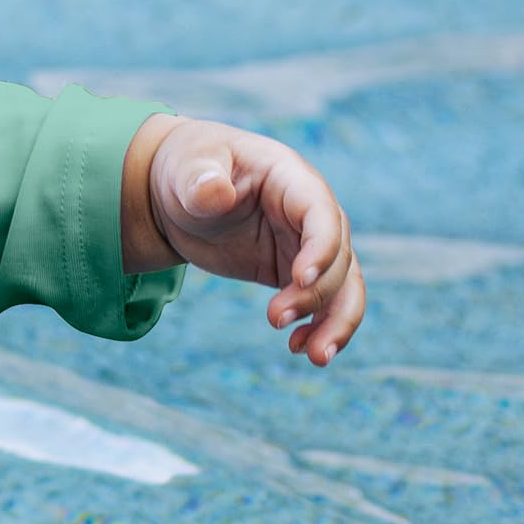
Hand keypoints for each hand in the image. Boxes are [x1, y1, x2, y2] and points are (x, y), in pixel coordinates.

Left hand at [126, 115, 366, 365]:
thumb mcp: (187, 167)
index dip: (320, 247)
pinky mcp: (294, 272)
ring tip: (313, 356)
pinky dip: (317, 327)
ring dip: (335, 322)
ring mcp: (307, 245)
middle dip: (315, 294)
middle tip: (273, 320)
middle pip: (338, 257)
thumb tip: (214, 192)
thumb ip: (200, 178)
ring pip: (343, 287)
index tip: (299, 278)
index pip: (322, 214)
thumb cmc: (187, 168)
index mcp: (292, 179)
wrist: (181, 191)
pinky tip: (297, 348)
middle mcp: (312, 214)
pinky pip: (321, 303)